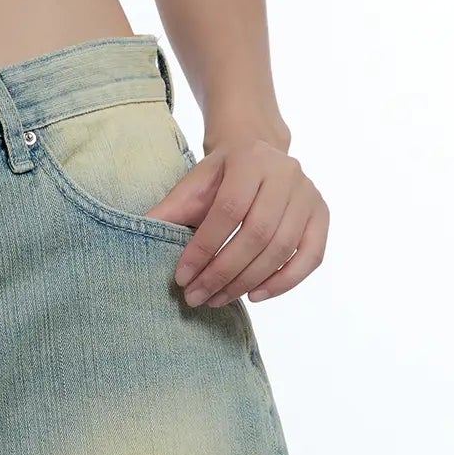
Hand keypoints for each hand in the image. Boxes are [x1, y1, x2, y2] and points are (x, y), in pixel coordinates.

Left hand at [147, 136, 327, 308]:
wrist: (257, 154)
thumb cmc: (220, 178)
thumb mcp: (192, 187)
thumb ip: (167, 212)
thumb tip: (132, 237)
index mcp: (250, 159)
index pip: (228, 211)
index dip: (204, 249)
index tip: (182, 278)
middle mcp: (286, 172)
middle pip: (257, 233)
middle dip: (223, 272)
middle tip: (197, 297)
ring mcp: (308, 193)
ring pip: (281, 248)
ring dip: (247, 281)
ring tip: (217, 300)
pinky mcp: (321, 214)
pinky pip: (311, 256)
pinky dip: (285, 281)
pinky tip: (255, 295)